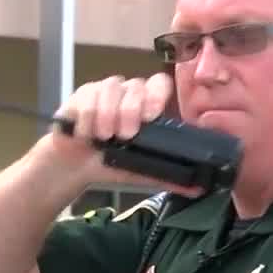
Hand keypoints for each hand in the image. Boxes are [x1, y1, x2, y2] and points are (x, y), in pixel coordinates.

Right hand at [46, 72, 201, 195]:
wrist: (72, 167)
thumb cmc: (109, 164)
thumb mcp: (139, 172)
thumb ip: (167, 178)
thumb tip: (199, 189)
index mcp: (145, 106)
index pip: (159, 83)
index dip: (157, 95)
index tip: (151, 116)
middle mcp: (127, 94)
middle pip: (136, 85)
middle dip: (130, 110)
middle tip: (125, 136)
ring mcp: (103, 91)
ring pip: (110, 88)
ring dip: (107, 114)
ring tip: (103, 138)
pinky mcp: (81, 95)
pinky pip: (87, 97)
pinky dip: (87, 118)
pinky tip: (86, 134)